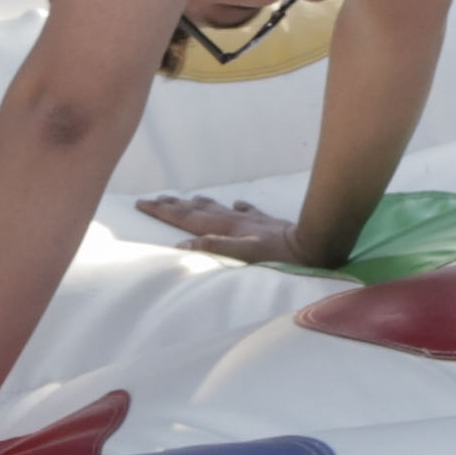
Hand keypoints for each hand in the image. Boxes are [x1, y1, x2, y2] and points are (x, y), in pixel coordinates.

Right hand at [137, 192, 321, 266]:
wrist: (313, 244)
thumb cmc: (279, 255)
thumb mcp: (246, 255)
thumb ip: (217, 247)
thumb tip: (185, 243)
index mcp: (225, 227)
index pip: (187, 218)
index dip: (163, 211)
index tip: (142, 203)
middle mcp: (235, 219)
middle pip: (197, 209)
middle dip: (174, 204)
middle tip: (154, 199)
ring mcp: (251, 218)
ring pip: (218, 207)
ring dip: (199, 203)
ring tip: (187, 199)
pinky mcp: (266, 222)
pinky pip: (245, 210)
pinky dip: (235, 207)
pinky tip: (236, 204)